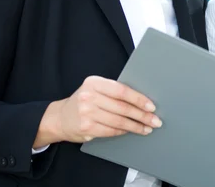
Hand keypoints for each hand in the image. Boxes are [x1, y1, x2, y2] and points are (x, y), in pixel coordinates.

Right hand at [34, 76, 161, 146]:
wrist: (59, 117)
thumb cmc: (84, 102)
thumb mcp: (95, 89)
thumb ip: (113, 92)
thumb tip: (142, 100)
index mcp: (94, 82)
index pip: (122, 90)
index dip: (139, 99)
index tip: (151, 106)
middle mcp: (89, 96)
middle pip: (122, 107)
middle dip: (142, 115)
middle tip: (155, 120)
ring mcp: (86, 112)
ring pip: (118, 121)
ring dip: (136, 126)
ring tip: (147, 128)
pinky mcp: (86, 127)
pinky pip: (111, 130)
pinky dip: (124, 131)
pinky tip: (132, 131)